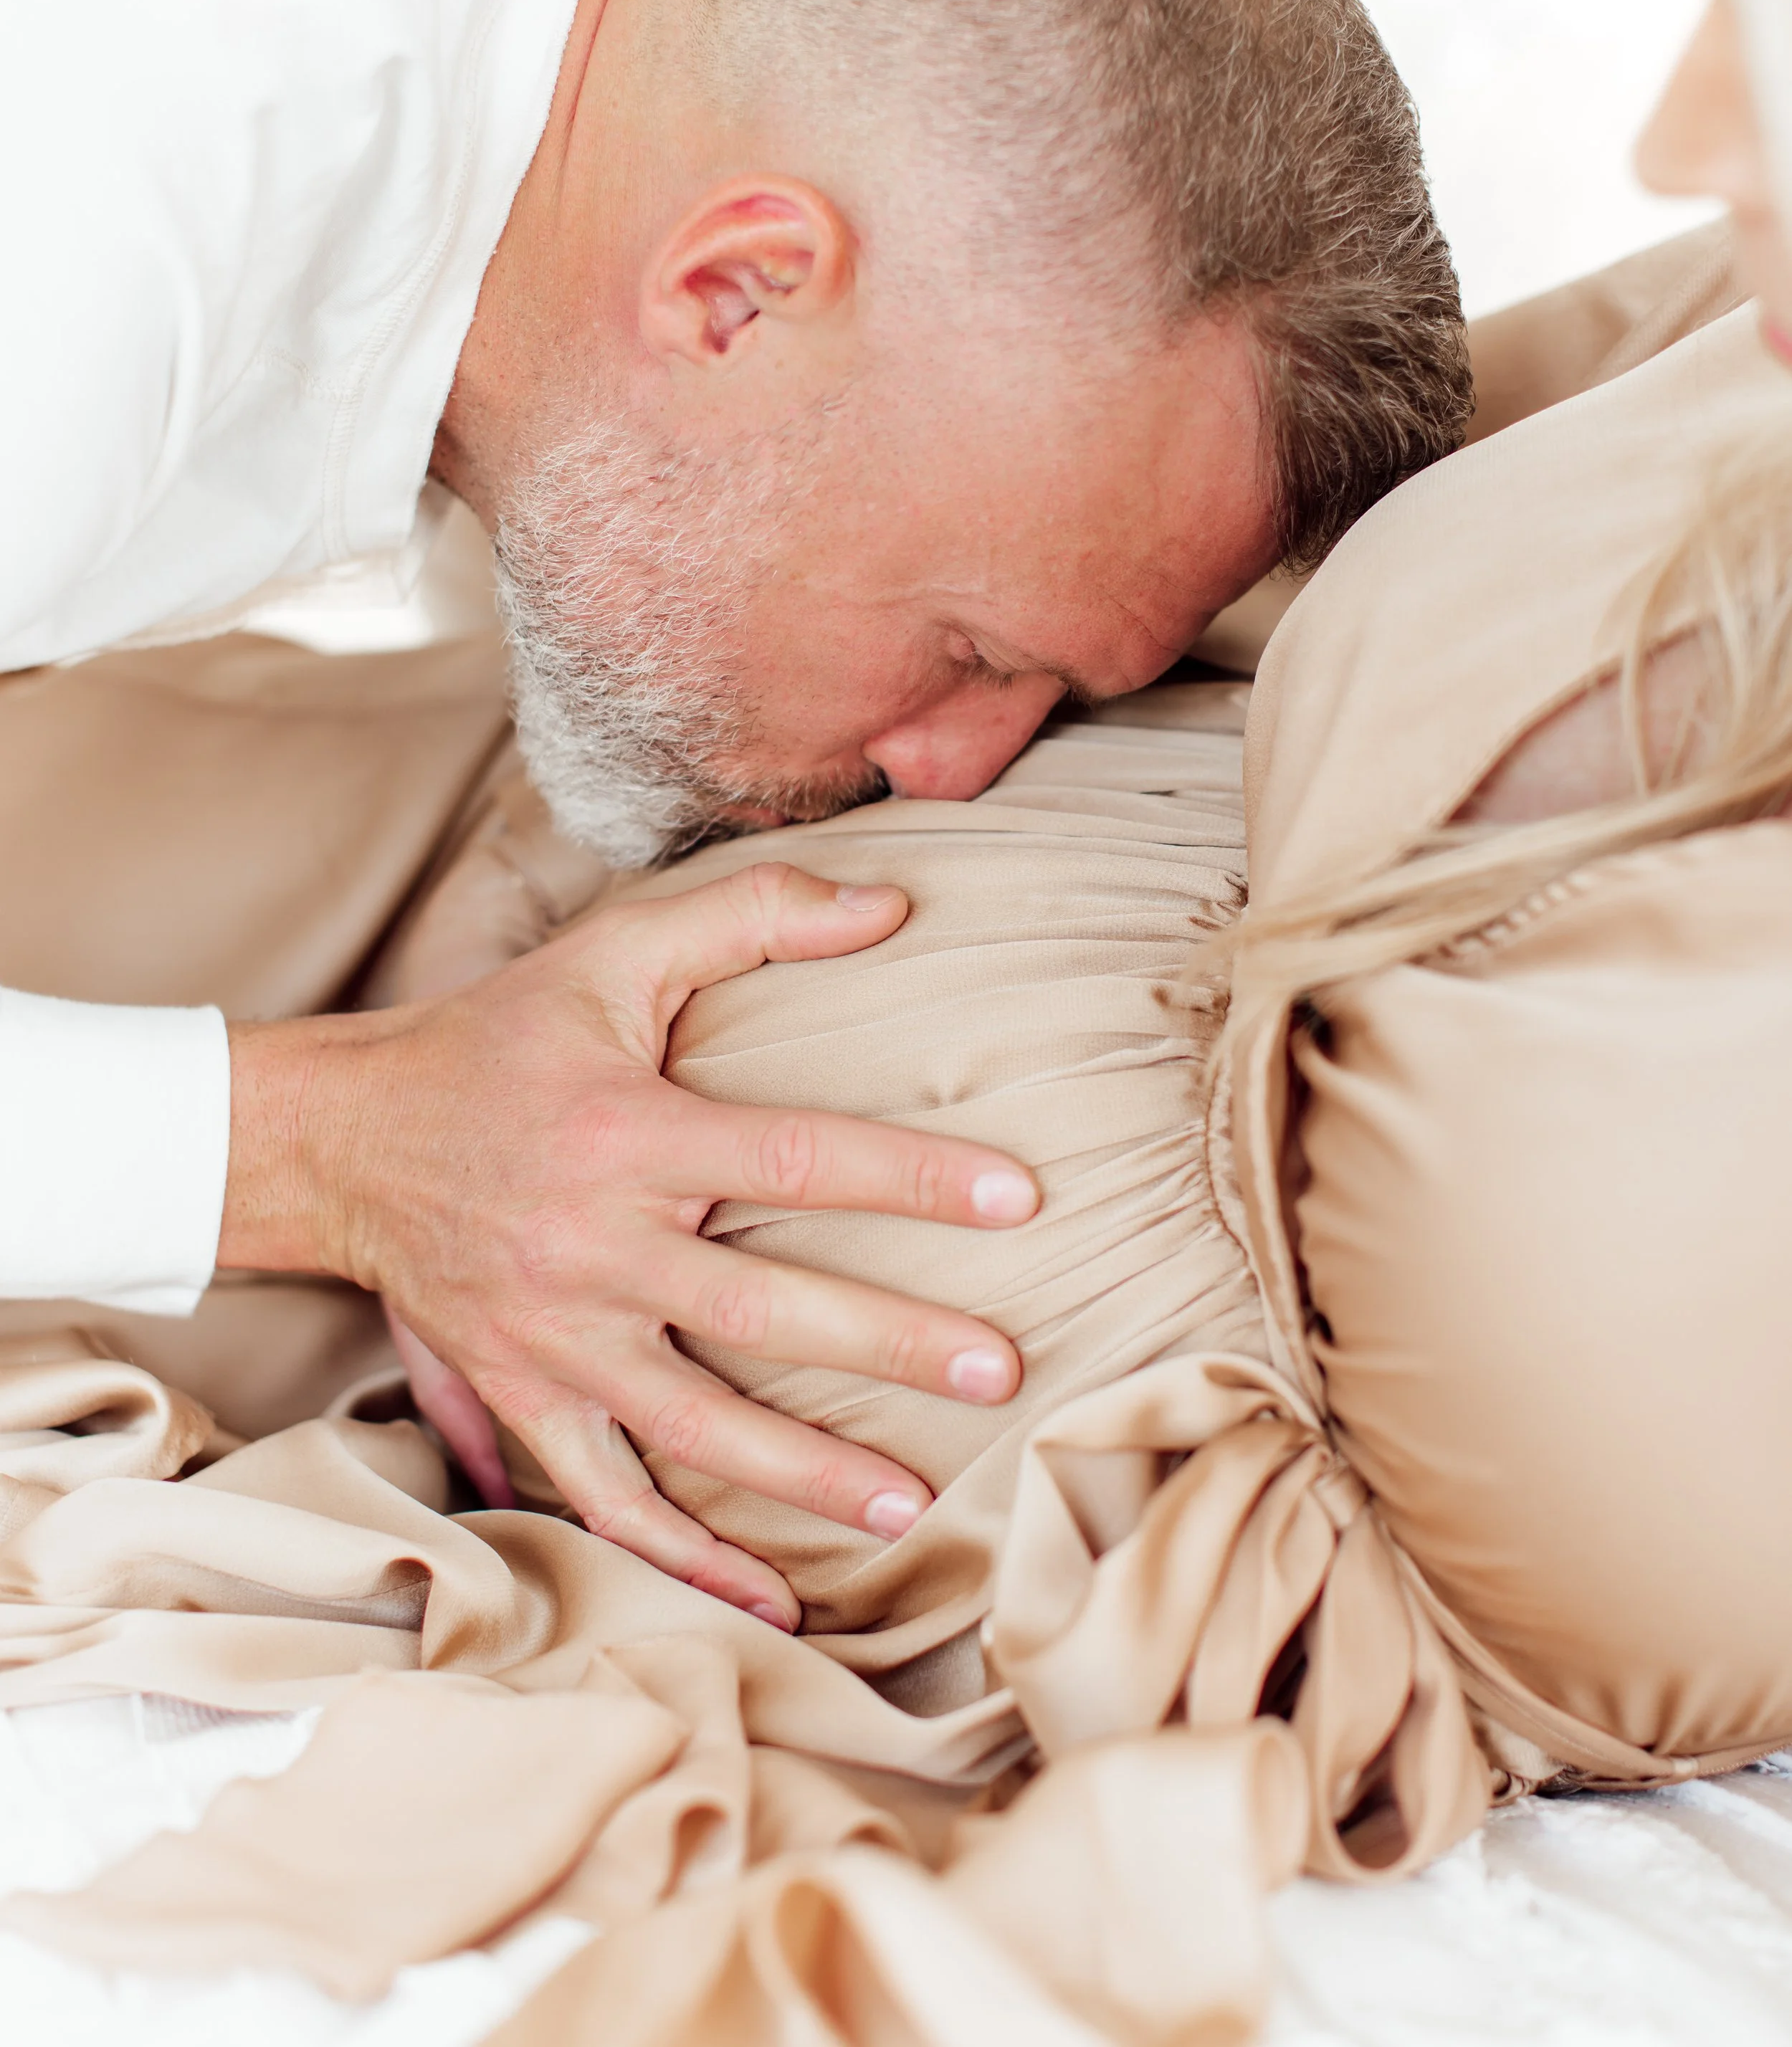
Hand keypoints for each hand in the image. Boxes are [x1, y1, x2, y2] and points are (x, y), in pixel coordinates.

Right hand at [222, 864, 1037, 1627]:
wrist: (346, 1136)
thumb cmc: (502, 1037)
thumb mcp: (614, 950)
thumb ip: (751, 916)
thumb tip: (893, 905)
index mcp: (626, 1135)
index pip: (793, 1157)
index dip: (909, 1177)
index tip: (1018, 1198)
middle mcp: (591, 1246)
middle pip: (761, 1311)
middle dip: (889, 1347)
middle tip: (1001, 1371)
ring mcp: (553, 1338)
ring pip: (692, 1426)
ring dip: (802, 1477)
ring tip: (909, 1504)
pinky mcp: (523, 1397)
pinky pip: (606, 1498)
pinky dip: (684, 1558)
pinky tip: (771, 1603)